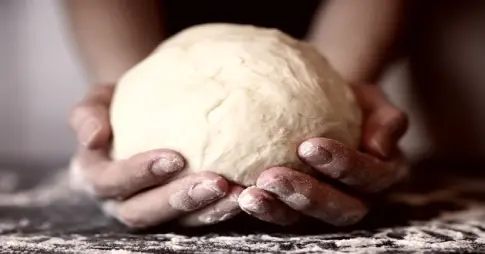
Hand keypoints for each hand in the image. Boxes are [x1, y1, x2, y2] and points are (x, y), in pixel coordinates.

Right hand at [68, 85, 241, 227]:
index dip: (140, 174)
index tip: (176, 157)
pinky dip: (222, 209)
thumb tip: (93, 136)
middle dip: (180, 200)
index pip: (111, 181)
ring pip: (177, 222)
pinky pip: (199, 218)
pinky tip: (246, 193)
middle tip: (217, 182)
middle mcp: (120, 201)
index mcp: (96, 176)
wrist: (139, 113)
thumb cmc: (118, 104)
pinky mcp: (177, 213)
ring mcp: (150, 210)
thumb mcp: (98, 100)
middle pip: (144, 212)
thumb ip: (88, 114)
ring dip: (208, 211)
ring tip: (239, 194)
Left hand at [238, 84, 407, 225]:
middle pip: (339, 210)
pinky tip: (233, 192)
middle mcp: (356, 198)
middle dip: (306, 196)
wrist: (322, 105)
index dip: (343, 166)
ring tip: (248, 196)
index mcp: (381, 174)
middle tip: (272, 177)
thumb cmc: (349, 101)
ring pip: (303, 219)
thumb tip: (379, 146)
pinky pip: (276, 213)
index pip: (369, 176)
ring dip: (276, 209)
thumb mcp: (372, 101)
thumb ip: (386, 119)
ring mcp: (322, 208)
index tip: (309, 146)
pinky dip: (257, 207)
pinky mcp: (292, 208)